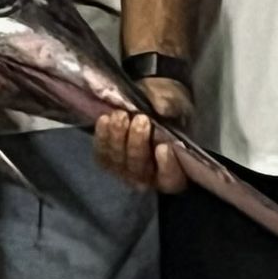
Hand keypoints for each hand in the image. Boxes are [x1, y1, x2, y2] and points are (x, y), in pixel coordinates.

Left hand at [94, 76, 191, 195]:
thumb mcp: (175, 99)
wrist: (144, 102)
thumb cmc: (167, 106)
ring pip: (119, 162)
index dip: (167, 166)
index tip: (164, 147)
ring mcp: (125, 171)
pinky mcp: (107, 160)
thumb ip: (171, 104)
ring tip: (121, 115)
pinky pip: (102, 154)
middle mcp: (148, 177)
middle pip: (140, 170)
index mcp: (174, 169)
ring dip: (118, 138)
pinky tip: (105, 119)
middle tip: (141, 119)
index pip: (171, 178)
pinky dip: (102, 137)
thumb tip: (163, 108)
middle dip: (138, 144)